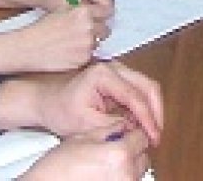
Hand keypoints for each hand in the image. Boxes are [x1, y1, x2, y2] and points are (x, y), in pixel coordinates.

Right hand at [7, 4, 113, 71]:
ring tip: (74, 44)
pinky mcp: (83, 58)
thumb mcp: (64, 10)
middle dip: (98, 32)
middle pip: (105, 29)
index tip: (99, 20)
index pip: (106, 12)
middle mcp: (88, 26)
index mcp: (83, 11)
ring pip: (98, 43)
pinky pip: (90, 55)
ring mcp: (87, 43)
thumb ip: (82, 11)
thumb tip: (98, 13)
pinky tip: (70, 52)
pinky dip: (83, 54)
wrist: (30, 47)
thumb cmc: (43, 28)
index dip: (102, 17)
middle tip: (85, 35)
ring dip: (91, 44)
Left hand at [14, 60, 163, 144]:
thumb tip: (136, 130)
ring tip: (151, 132)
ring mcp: (118, 71)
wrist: (46, 102)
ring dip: (151, 110)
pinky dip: (143, 108)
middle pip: (147, 86)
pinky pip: (138, 92)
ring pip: (146, 88)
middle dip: (155, 112)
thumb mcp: (85, 123)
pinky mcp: (118, 80)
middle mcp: (114, 67)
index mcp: (104, 74)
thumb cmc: (60, 109)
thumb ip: (113, 125)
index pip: (134, 96)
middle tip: (157, 134)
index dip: (147, 118)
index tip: (153, 136)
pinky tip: (141, 125)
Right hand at [22, 126, 151, 180]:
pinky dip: (121, 177)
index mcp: (119, 153)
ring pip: (137, 172)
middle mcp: (126, 174)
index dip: (133, 133)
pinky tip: (105, 173)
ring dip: (129, 165)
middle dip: (133, 150)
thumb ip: (108, 129)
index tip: (126, 133)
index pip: (142, 137)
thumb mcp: (83, 137)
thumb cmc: (58, 166)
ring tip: (108, 162)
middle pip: (144, 157)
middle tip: (116, 147)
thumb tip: (124, 125)